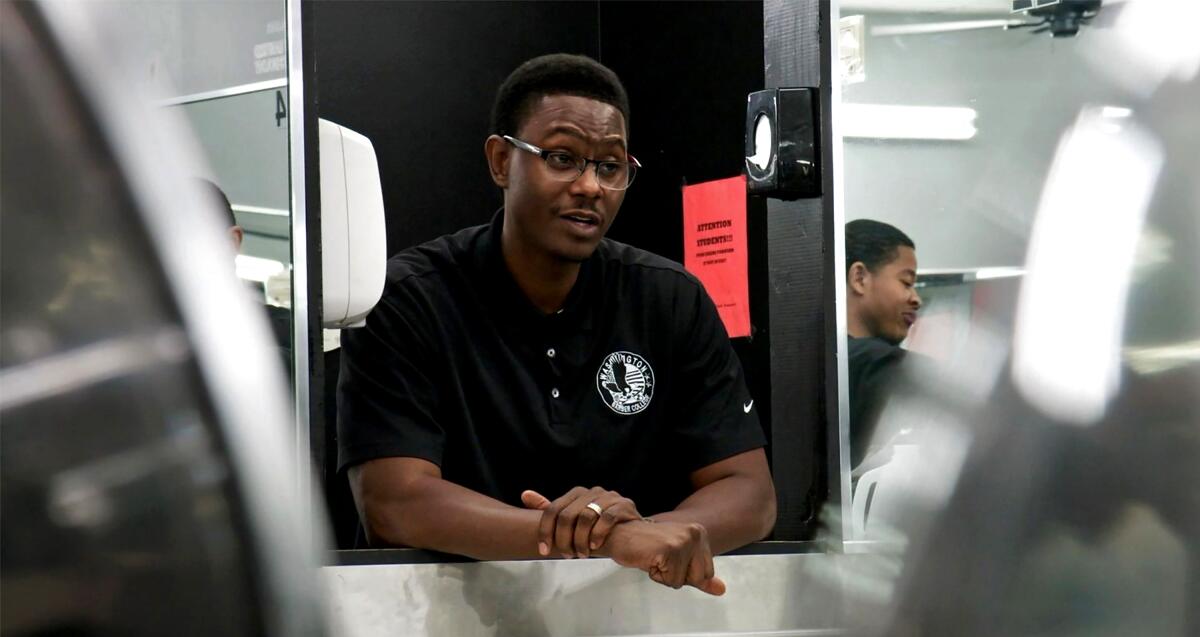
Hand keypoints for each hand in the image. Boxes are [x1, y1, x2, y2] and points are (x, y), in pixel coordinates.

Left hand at [521, 487, 641, 557]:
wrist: (636, 538)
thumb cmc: (601, 531)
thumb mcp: (574, 522)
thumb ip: (551, 510)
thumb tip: (525, 494)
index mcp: (578, 493)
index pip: (553, 509)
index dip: (545, 531)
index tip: (543, 550)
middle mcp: (593, 491)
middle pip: (567, 515)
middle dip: (563, 539)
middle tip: (566, 555)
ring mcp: (610, 497)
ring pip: (585, 516)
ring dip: (580, 540)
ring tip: (581, 554)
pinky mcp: (625, 505)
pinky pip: (606, 518)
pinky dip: (598, 534)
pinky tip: (595, 546)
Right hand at [604, 520, 725, 595]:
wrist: (620, 534)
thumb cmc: (646, 545)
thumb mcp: (678, 560)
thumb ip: (700, 575)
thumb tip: (721, 589)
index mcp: (699, 532)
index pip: (707, 572)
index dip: (686, 572)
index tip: (671, 558)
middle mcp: (695, 533)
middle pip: (699, 578)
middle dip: (677, 576)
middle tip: (662, 559)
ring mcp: (683, 541)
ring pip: (682, 581)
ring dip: (665, 576)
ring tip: (655, 558)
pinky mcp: (671, 550)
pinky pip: (670, 580)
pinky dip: (656, 576)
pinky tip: (650, 559)